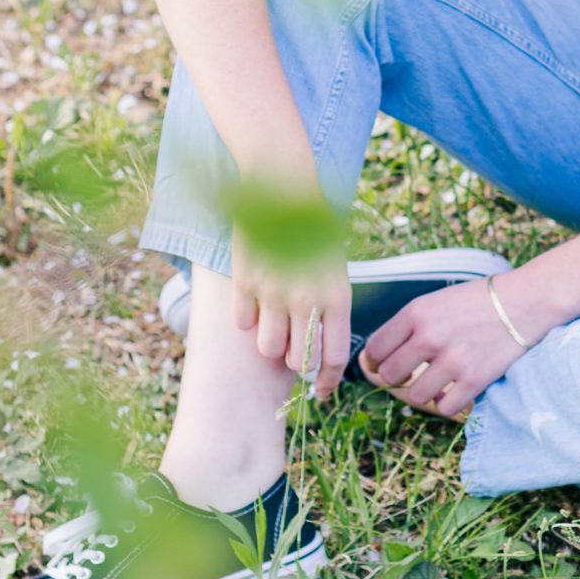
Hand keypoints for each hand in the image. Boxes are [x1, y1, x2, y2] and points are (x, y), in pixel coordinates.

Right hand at [230, 238, 352, 398]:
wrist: (284, 187)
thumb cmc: (315, 230)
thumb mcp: (335, 270)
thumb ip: (330, 310)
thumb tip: (319, 353)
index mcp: (336, 296)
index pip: (334, 358)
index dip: (328, 382)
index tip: (321, 392)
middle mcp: (306, 299)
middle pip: (298, 361)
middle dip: (295, 361)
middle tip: (293, 343)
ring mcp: (274, 291)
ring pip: (267, 348)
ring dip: (270, 341)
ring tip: (274, 318)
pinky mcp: (245, 281)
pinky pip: (243, 322)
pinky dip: (247, 317)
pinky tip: (255, 296)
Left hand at [358, 276, 538, 418]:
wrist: (524, 301)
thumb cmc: (478, 300)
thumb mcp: (436, 301)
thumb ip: (409, 324)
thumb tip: (381, 355)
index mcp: (416, 312)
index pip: (376, 348)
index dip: (375, 359)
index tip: (382, 363)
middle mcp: (429, 337)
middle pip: (389, 374)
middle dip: (396, 377)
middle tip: (409, 373)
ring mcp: (452, 360)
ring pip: (415, 395)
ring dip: (423, 391)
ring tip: (436, 380)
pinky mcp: (473, 380)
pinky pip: (444, 407)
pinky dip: (446, 402)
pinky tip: (454, 389)